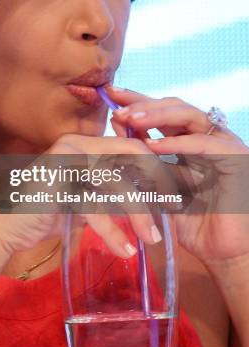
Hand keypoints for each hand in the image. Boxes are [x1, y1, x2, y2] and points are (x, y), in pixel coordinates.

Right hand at [0, 132, 168, 259]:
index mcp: (85, 142)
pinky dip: (111, 231)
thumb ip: (110, 190)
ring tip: (153, 239)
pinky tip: (124, 251)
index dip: (156, 166)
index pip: (131, 146)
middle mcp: (76, 144)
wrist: (3, 227)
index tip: (174, 191)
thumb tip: (151, 197)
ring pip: (116, 183)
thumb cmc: (45, 211)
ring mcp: (65, 161)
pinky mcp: (57, 183)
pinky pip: (93, 207)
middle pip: (130, 157)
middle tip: (174, 209)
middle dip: (155, 184)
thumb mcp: (85, 196)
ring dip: (138, 213)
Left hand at [104, 84, 248, 267]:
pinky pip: (204, 144)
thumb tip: (114, 138)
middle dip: (142, 104)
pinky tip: (152, 146)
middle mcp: (208, 136)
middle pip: (174, 106)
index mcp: (190, 140)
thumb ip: (143, 162)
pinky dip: (178, 143)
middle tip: (116, 107)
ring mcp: (223, 144)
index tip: (109, 96)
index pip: (162, 111)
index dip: (136, 101)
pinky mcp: (236, 158)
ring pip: (188, 116)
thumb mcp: (158, 186)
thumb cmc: (190, 220)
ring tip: (129, 119)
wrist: (222, 250)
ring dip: (156, 115)